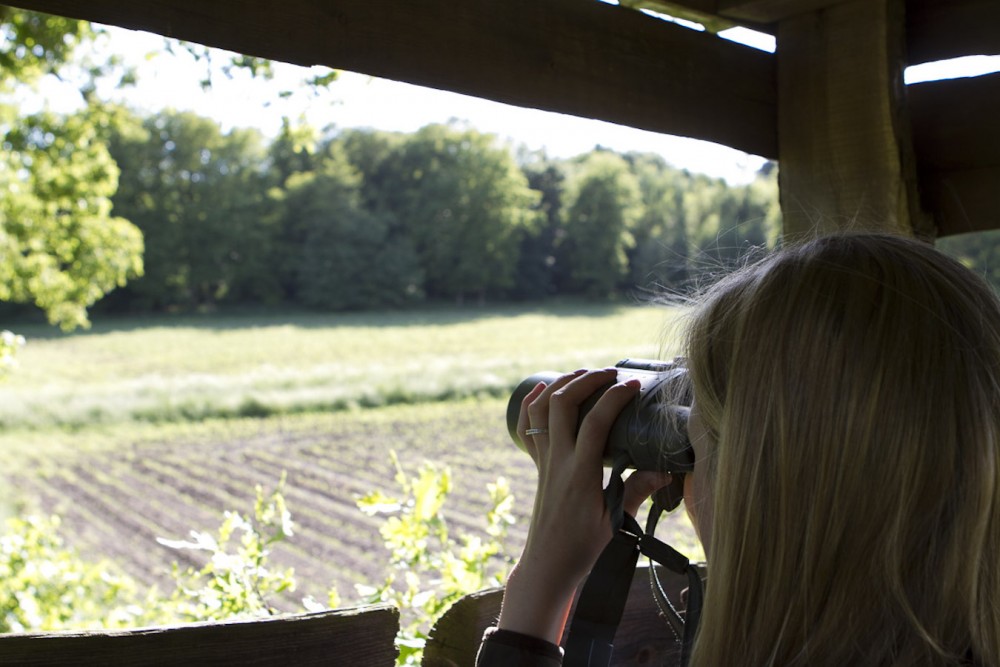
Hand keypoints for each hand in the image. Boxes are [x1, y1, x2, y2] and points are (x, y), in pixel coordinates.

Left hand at [497, 368, 672, 643]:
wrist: (548, 564)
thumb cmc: (583, 546)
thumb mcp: (615, 520)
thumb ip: (638, 490)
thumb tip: (666, 469)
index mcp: (580, 473)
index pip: (595, 423)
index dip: (614, 398)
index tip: (634, 384)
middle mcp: (557, 460)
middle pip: (562, 404)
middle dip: (586, 379)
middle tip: (611, 373)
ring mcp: (544, 460)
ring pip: (542, 409)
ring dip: (561, 384)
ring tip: (585, 374)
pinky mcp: (538, 464)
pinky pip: (527, 427)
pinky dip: (532, 403)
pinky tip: (542, 388)